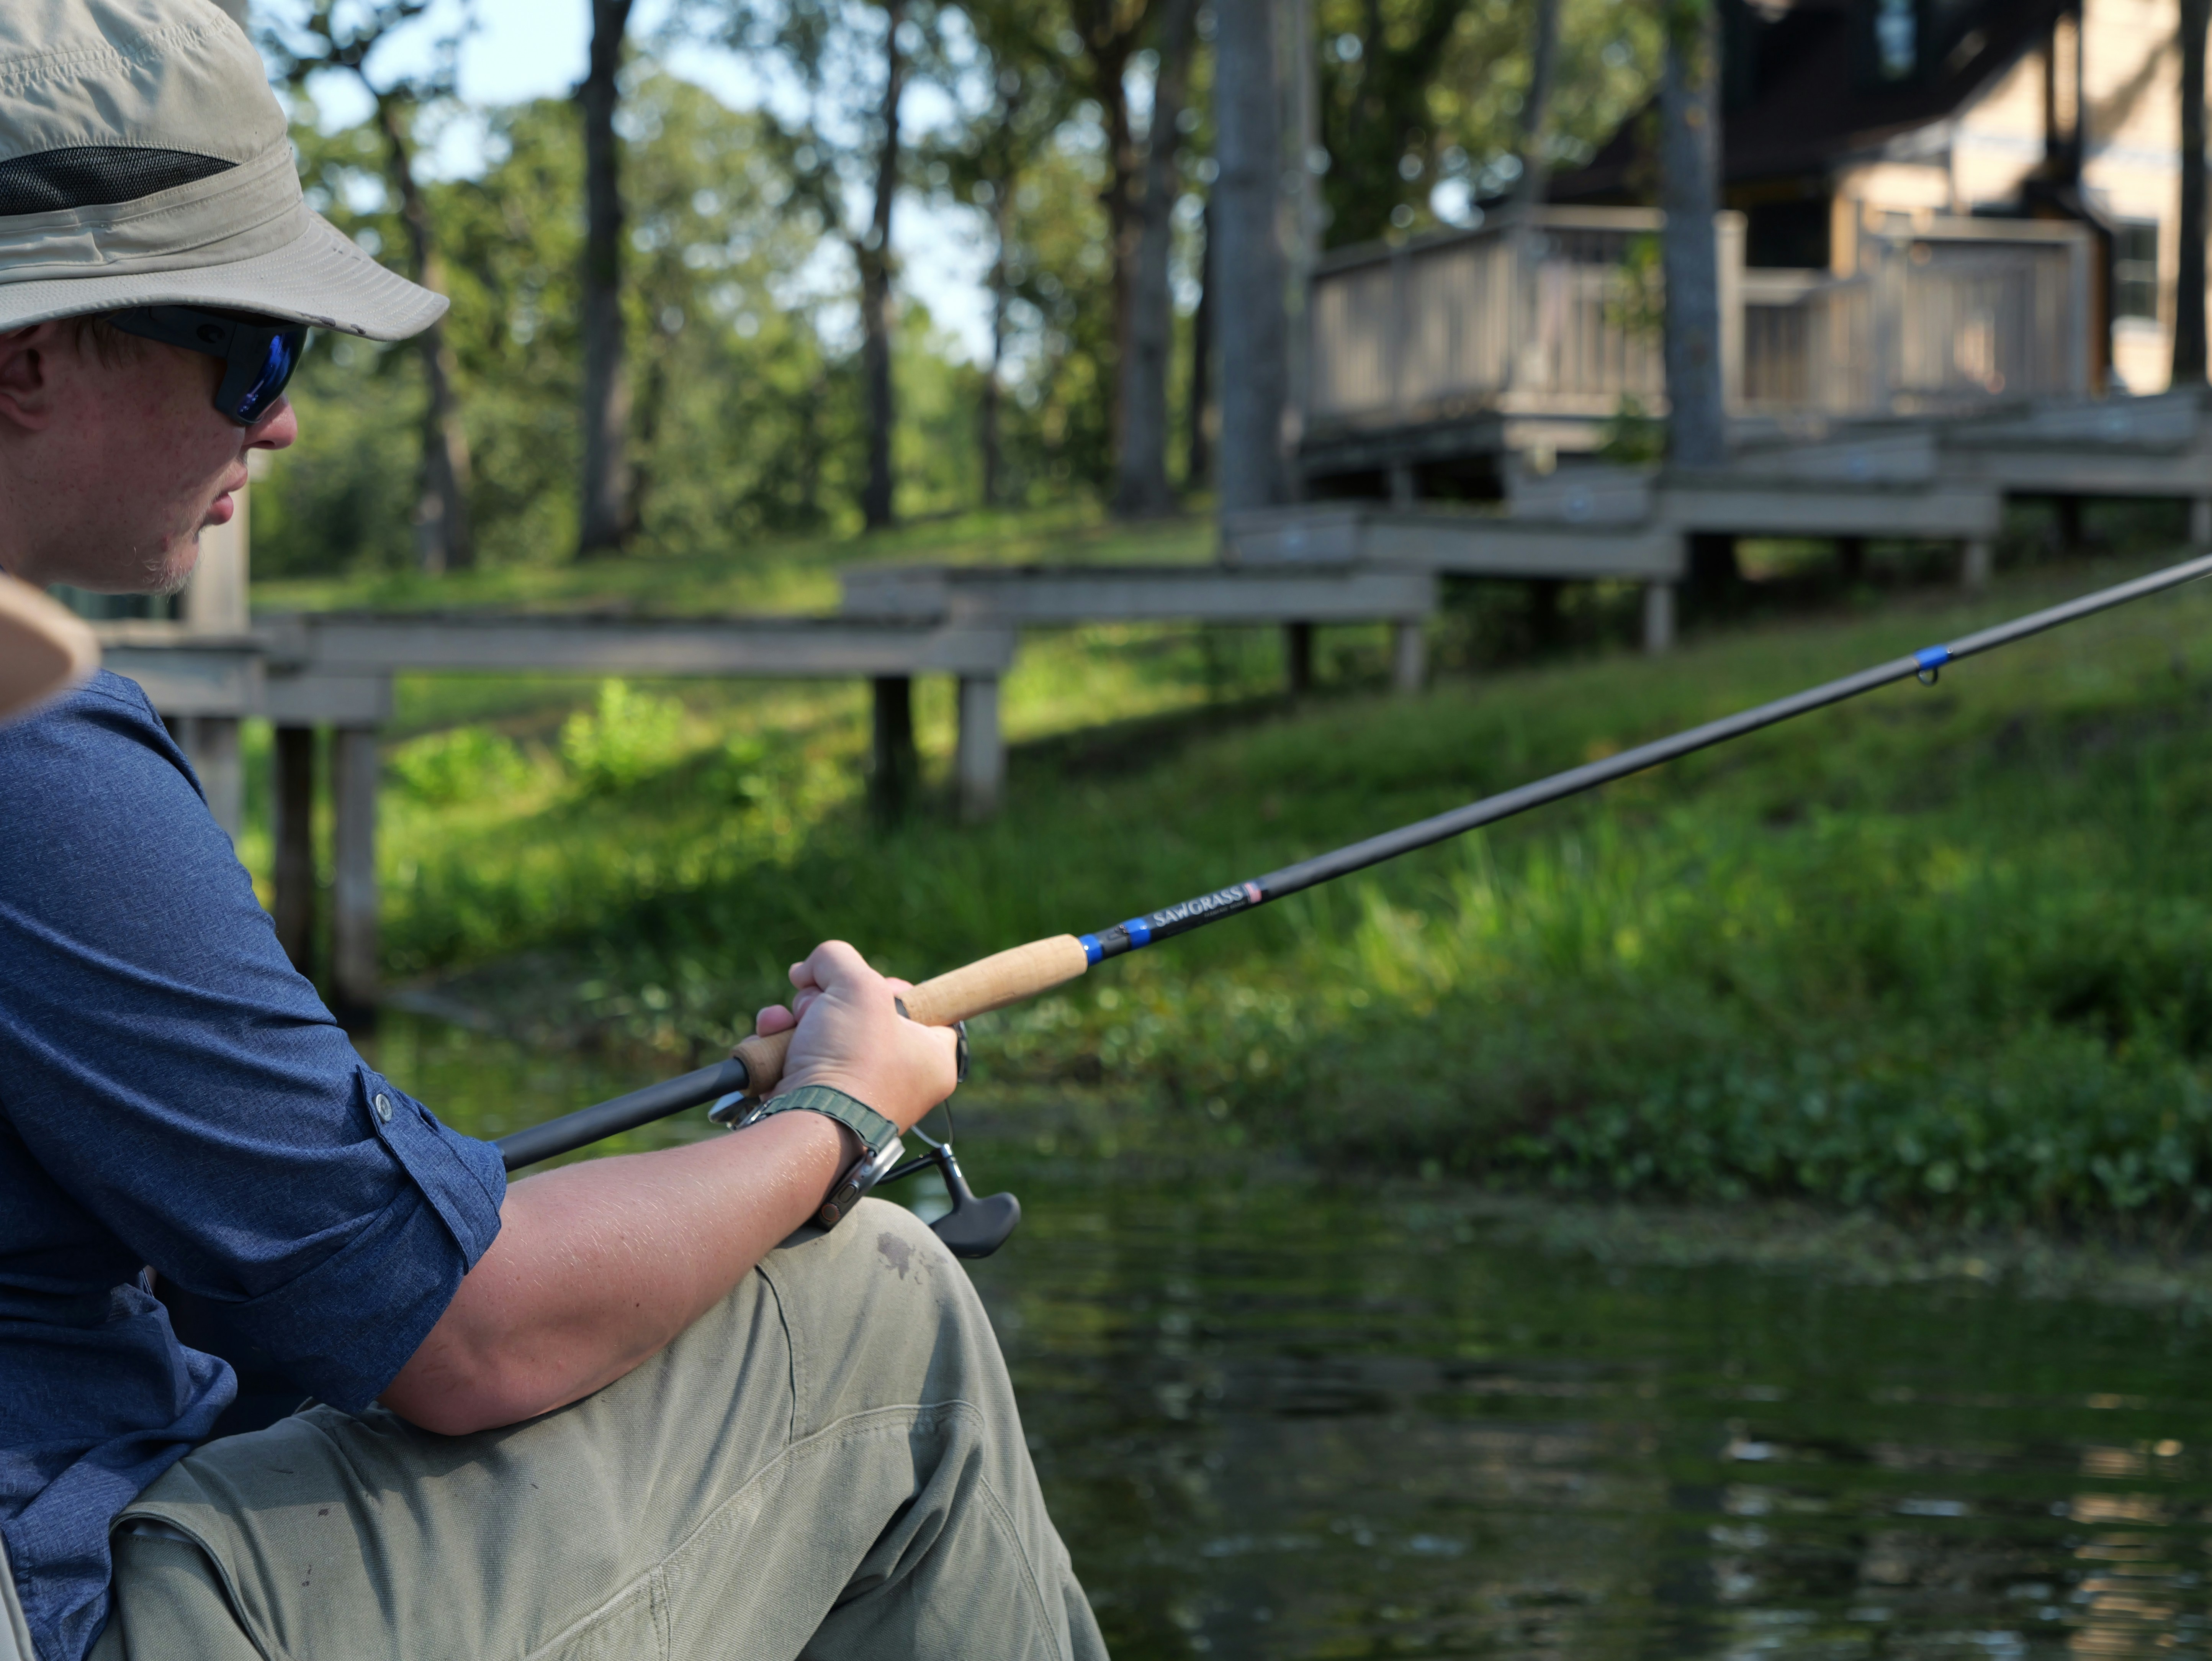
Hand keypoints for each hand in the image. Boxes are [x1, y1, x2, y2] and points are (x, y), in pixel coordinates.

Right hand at [750, 941, 958, 1133]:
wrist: (808, 1124)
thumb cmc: (853, 1061)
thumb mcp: (858, 985)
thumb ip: (838, 958)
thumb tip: (808, 970)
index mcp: (932, 1058)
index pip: (924, 1008)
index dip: (891, 988)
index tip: (870, 987)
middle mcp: (899, 1080)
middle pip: (862, 1016)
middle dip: (825, 1000)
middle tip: (818, 1006)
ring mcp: (854, 1095)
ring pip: (821, 1032)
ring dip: (794, 1018)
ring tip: (787, 1024)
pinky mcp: (814, 1103)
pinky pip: (796, 1058)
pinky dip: (778, 1044)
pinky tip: (770, 1039)